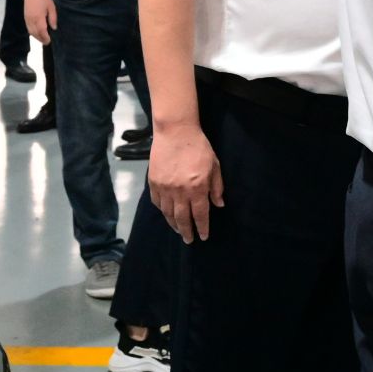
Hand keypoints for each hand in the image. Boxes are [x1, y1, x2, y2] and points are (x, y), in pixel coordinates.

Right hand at [23, 0, 57, 44]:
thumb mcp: (51, 7)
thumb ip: (53, 18)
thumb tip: (54, 28)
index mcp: (39, 17)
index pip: (41, 30)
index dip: (45, 37)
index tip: (49, 41)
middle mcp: (31, 19)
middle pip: (35, 33)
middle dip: (41, 39)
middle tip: (47, 42)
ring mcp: (27, 19)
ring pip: (31, 32)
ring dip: (36, 37)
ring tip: (43, 39)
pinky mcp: (25, 18)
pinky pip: (28, 28)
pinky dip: (33, 33)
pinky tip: (37, 33)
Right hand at [149, 122, 225, 243]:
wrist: (175, 131)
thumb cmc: (199, 147)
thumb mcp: (214, 165)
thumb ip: (217, 186)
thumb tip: (219, 205)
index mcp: (197, 187)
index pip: (200, 214)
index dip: (202, 227)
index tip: (203, 236)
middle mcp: (180, 191)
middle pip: (182, 218)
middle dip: (187, 231)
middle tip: (189, 240)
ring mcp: (164, 187)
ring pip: (168, 213)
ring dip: (173, 224)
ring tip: (178, 230)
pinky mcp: (153, 182)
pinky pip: (157, 202)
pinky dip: (162, 210)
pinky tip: (167, 214)